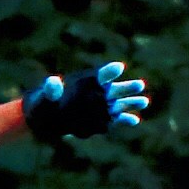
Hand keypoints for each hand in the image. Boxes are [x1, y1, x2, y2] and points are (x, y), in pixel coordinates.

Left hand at [21, 59, 151, 143]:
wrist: (44, 118)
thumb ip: (51, 88)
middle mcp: (94, 93)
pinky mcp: (98, 121)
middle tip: (140, 85)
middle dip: (127, 87)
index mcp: (84, 82)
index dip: (108, 72)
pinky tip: (135, 120)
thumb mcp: (45, 95)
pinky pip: (113, 120)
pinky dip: (123, 120)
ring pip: (118, 104)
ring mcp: (98, 107)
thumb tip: (53, 81)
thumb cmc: (44, 102)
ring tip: (145, 101)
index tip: (118, 68)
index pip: (99, 75)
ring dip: (131, 103)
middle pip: (115, 89)